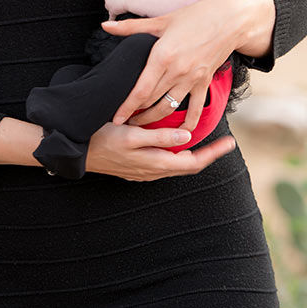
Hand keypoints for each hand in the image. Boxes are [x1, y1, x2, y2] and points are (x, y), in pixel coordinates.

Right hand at [86, 122, 235, 180]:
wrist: (76, 152)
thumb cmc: (102, 139)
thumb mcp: (131, 135)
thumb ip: (159, 137)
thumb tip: (187, 136)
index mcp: (155, 163)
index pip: (193, 162)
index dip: (213, 153)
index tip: (230, 143)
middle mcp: (153, 171)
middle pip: (189, 166)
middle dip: (208, 154)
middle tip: (224, 142)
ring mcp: (145, 172)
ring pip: (177, 166)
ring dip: (193, 155)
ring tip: (206, 142)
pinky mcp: (137, 168)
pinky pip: (165, 165)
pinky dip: (177, 155)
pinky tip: (177, 145)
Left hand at [101, 0, 245, 130]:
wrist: (229, 19)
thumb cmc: (194, 16)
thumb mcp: (160, 20)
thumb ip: (130, 27)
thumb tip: (105, 25)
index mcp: (162, 56)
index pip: (140, 90)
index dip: (126, 107)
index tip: (116, 118)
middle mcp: (177, 72)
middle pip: (151, 102)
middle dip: (136, 115)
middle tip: (124, 122)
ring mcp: (192, 79)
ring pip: (169, 108)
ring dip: (154, 121)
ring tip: (142, 126)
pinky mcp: (205, 83)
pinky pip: (195, 110)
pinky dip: (187, 124)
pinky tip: (179, 134)